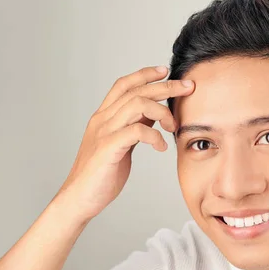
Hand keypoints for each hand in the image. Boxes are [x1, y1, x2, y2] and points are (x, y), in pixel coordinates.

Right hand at [52, 66, 193, 222]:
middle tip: (188, 87)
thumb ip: (134, 126)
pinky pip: (136, 131)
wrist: (80, 198)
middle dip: (166, 86)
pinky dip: (154, 136)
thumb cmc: (102, 173)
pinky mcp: (108, 149)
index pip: (124, 84)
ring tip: (173, 127)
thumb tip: (155, 113)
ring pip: (137, 104)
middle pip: (136, 90)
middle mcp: (103, 119)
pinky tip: (161, 147)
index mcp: (104, 116)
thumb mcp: (122, 143)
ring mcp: (104, 132)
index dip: (145, 74)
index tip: (166, 71)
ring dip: (162, 111)